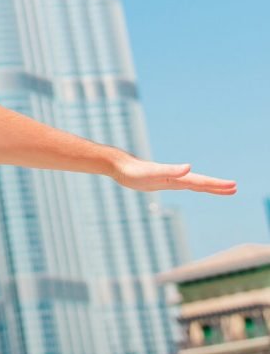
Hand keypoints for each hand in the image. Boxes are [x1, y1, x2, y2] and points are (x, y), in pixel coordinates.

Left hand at [111, 151, 235, 195]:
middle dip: (217, 186)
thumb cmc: (134, 170)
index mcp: (176, 177)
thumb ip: (171, 170)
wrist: (119, 165)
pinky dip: (192, 186)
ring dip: (208, 186)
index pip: (201, 182)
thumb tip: (189, 167)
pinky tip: (192, 185)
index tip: (233, 186)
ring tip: (221, 188)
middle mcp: (175, 177)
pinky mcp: (161, 182)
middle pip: (201, 183)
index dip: (217, 185)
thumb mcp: (152, 173)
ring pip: (193, 184)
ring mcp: (169, 179)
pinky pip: (182, 185)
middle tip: (235, 188)